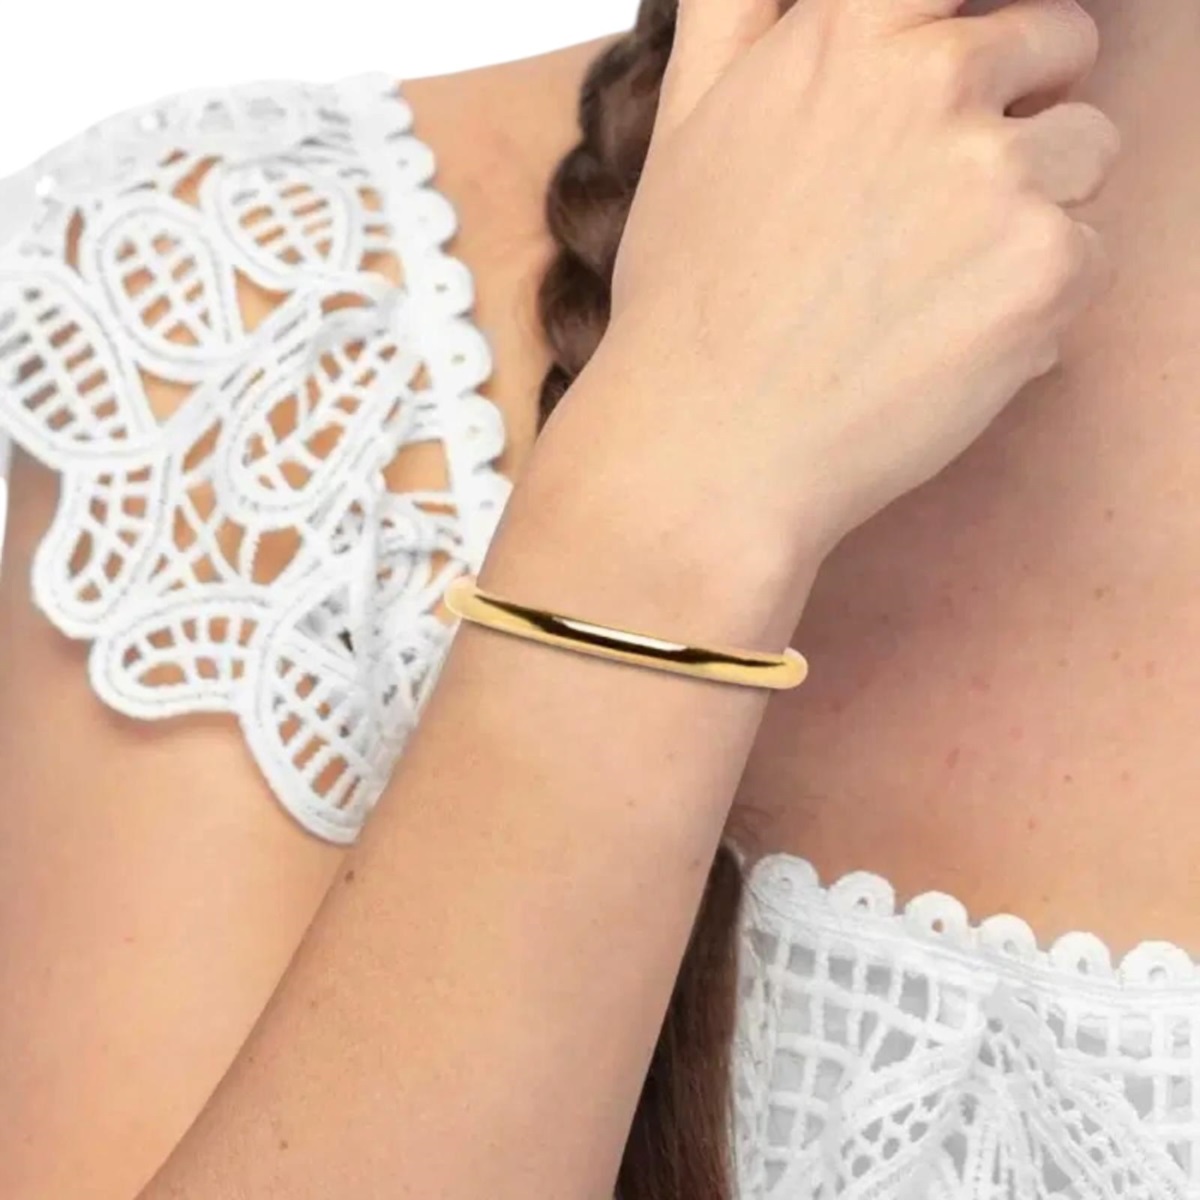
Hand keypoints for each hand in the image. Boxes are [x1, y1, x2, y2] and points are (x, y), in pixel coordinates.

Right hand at [600, 0, 1118, 563]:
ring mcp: (999, 172)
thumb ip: (741, 9)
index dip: (980, 37)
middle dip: (1018, 112)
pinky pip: (1090, 256)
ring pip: (1086, 154)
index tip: (959, 90)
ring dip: (1034, 208)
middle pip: (1060, 46)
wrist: (708, 448)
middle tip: (928, 213)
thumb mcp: (687, 120)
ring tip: (928, 287)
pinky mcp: (1046, 269)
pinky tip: (944, 342)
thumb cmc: (687, 300)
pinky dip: (1037, 301)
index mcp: (850, 30)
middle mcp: (937, 79)